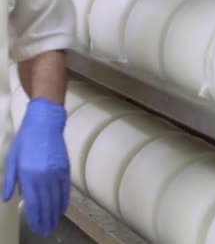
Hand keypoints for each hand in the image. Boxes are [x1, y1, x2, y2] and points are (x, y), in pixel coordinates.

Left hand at [2, 98, 69, 236]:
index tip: (36, 227)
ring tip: (53, 224)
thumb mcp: (12, 160)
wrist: (45, 124)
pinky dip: (64, 201)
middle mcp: (44, 176)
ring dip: (55, 213)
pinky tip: (62, 209)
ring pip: (56, 199)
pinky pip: (65, 189)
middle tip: (45, 230)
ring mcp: (56, 173)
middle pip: (45, 204)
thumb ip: (10, 181)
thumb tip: (8, 199)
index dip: (34, 217)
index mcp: (28, 175)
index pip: (32, 202)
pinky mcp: (65, 169)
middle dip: (45, 219)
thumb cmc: (26, 140)